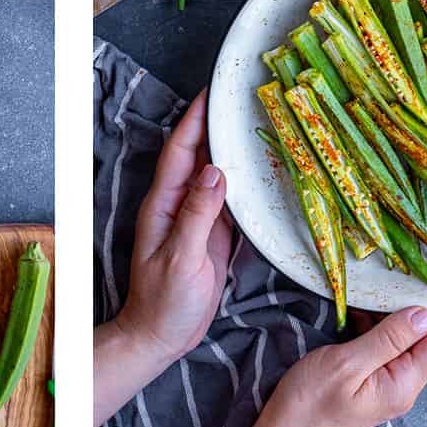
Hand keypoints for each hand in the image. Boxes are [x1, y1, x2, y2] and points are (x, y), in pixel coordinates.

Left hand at [94, 91, 230, 426]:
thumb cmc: (164, 303)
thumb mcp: (181, 258)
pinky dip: (246, 181)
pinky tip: (264, 168)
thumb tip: (215, 171)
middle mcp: (179, 203)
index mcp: (163, 204)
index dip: (197, 119)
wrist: (162, 336)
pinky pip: (231, 199)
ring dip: (236, 149)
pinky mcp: (214, 233)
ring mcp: (197, 217)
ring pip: (218, 173)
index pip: (180, 150)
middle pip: (200, 154)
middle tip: (248, 97)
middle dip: (220, 123)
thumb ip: (197, 215)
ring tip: (263, 122)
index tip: (216, 90)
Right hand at [172, 302, 426, 426]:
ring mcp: (388, 384)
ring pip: (408, 341)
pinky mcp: (371, 382)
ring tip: (400, 276)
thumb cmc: (308, 404)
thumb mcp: (346, 364)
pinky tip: (370, 304)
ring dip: (404, 311)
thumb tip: (424, 314)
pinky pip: (387, 348)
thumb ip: (388, 339)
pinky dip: (383, 324)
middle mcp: (404, 385)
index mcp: (404, 383)